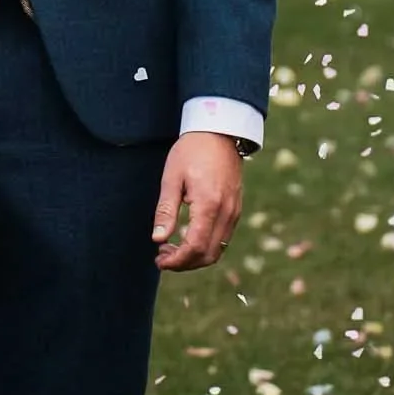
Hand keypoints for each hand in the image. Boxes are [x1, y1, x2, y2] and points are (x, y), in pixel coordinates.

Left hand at [153, 133, 242, 271]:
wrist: (219, 131)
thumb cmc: (191, 150)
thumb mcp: (172, 178)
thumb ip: (166, 210)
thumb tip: (157, 239)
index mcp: (209, 204)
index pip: (196, 247)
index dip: (177, 260)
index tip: (159, 260)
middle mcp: (227, 212)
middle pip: (209, 254)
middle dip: (184, 263)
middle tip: (162, 257)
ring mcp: (234, 212)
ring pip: (218, 250)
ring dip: (195, 256)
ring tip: (171, 248)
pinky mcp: (236, 209)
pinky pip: (223, 238)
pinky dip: (205, 246)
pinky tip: (187, 238)